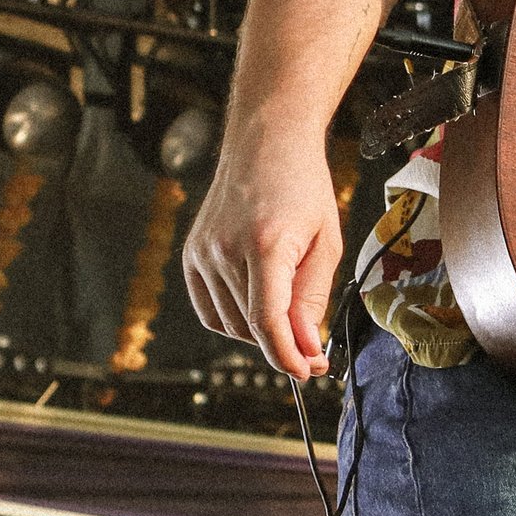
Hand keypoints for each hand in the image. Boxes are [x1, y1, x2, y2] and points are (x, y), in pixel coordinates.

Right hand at [181, 132, 343, 378]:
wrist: (267, 142)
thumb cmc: (304, 186)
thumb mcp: (325, 242)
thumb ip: (312, 299)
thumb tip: (306, 348)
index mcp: (265, 245)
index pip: (268, 322)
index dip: (287, 356)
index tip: (306, 373)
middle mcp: (224, 251)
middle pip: (250, 328)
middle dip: (282, 346)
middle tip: (311, 350)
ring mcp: (201, 253)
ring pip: (229, 324)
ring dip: (259, 333)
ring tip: (288, 314)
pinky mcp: (190, 255)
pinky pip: (209, 311)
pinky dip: (233, 321)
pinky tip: (256, 307)